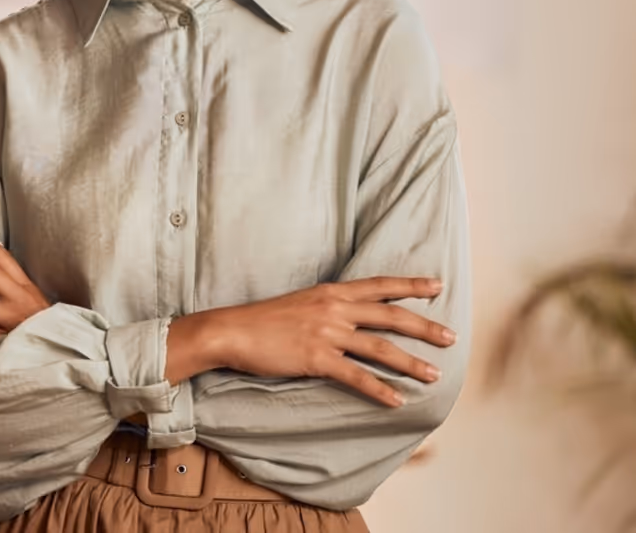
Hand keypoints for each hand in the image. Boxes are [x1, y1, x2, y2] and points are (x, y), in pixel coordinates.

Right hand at [212, 277, 456, 407]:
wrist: (234, 330)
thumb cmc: (265, 318)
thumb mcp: (303, 301)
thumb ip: (330, 306)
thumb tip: (352, 316)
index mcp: (332, 291)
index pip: (379, 285)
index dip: (410, 286)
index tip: (437, 286)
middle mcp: (335, 308)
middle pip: (390, 316)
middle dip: (424, 327)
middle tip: (451, 337)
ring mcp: (327, 333)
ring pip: (380, 348)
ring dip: (411, 363)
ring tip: (434, 375)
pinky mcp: (317, 358)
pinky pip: (356, 376)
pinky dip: (380, 389)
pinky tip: (397, 400)